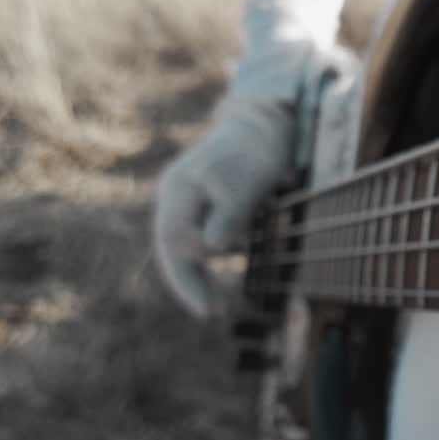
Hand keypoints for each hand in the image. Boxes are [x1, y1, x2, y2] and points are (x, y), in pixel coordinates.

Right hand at [153, 96, 292, 318]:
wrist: (267, 123)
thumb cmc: (259, 153)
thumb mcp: (247, 185)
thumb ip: (228, 216)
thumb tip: (209, 251)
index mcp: (178, 188)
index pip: (171, 243)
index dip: (186, 280)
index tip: (207, 310)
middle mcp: (175, 194)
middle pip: (172, 248)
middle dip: (190, 284)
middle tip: (213, 315)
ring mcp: (187, 198)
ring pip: (184, 245)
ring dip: (198, 276)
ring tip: (218, 306)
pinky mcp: (204, 203)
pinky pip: (198, 237)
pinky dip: (209, 258)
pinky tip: (223, 272)